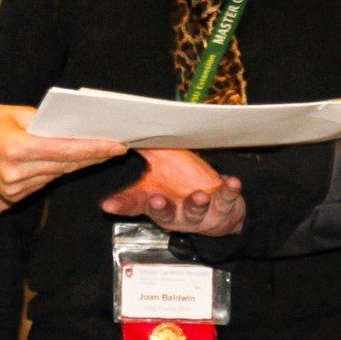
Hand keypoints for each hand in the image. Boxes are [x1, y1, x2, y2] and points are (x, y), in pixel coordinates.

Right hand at [0, 104, 125, 200]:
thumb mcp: (13, 112)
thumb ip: (44, 121)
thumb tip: (72, 126)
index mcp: (17, 149)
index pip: (67, 151)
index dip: (96, 149)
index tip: (118, 145)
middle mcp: (16, 173)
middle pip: (66, 165)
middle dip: (94, 156)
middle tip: (119, 146)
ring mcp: (13, 188)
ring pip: (57, 175)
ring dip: (78, 163)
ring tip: (103, 151)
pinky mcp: (11, 197)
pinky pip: (43, 181)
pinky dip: (58, 170)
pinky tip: (73, 160)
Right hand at [100, 148, 244, 235]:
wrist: (218, 207)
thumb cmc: (183, 183)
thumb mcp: (161, 166)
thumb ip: (145, 149)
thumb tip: (122, 127)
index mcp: (155, 201)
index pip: (134, 203)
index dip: (121, 205)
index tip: (108, 205)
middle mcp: (174, 211)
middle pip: (163, 212)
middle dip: (160, 207)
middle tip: (156, 200)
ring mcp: (198, 212)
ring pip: (194, 211)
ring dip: (195, 204)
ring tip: (198, 196)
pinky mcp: (222, 207)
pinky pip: (226, 200)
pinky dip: (229, 191)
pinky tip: (232, 182)